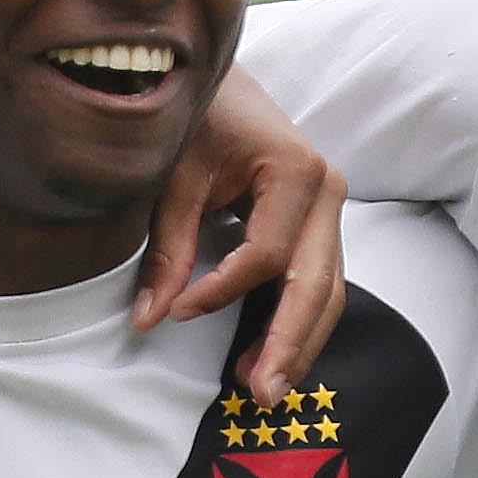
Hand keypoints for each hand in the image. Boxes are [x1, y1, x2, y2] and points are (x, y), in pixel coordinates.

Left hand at [137, 65, 347, 402]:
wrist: (220, 82)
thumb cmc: (196, 118)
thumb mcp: (174, 177)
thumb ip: (167, 248)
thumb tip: (148, 318)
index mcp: (294, 171)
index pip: (267, 254)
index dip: (223, 290)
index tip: (179, 312)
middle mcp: (326, 192)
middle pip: (316, 283)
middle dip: (289, 343)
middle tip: (260, 394)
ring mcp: (329, 209)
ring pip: (328, 291)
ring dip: (298, 344)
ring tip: (264, 390)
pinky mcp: (317, 224)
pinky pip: (318, 282)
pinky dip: (297, 323)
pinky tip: (270, 359)